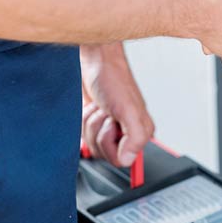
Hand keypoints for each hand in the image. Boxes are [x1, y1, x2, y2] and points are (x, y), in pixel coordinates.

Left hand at [80, 43, 153, 166]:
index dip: (112, 144)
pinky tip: (90, 108)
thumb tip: (128, 160)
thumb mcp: (130, 110)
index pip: (121, 160)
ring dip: (90, 123)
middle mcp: (124, 134)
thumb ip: (135, 138)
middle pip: (102, 154)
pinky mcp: (91, 125)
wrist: (94, 62)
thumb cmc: (114, 79)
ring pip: (90, 144)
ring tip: (99, 107)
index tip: (114, 126)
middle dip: (99, 131)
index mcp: (140, 134)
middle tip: (107, 113)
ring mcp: (105, 130)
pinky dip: (82, 121)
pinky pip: (81, 136)